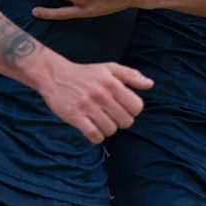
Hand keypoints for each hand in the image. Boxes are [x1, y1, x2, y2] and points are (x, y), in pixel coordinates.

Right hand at [35, 58, 152, 143]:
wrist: (55, 76)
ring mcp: (87, 106)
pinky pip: (94, 135)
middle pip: (125, 121)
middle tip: (113, 116)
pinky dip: (97, 136)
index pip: (136, 107)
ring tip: (102, 121)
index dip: (133, 111)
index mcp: (112, 82)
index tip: (124, 108)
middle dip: (122, 121)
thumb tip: (150, 84)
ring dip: (108, 129)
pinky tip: (93, 129)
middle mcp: (101, 94)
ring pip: (110, 130)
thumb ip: (131, 75)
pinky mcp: (74, 116)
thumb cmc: (86, 74)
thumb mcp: (109, 69)